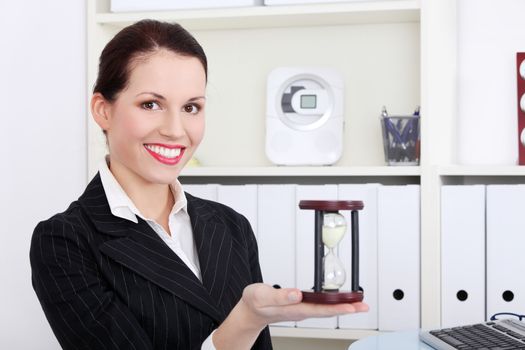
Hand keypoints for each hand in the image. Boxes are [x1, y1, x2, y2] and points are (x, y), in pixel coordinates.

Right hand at [212, 283, 367, 349]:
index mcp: (294, 309)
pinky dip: (332, 304)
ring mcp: (301, 310)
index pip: (320, 310)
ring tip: (358, 304)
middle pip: (328, 311)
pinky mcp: (300, 306)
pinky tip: (339, 302)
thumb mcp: (262, 295)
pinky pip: (320, 306)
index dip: (337, 308)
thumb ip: (279, 296)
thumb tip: (297, 294)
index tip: (352, 307)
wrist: (250, 311)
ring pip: (326, 309)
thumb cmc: (255, 302)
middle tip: (364, 306)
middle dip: (347, 309)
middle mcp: (300, 311)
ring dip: (342, 307)